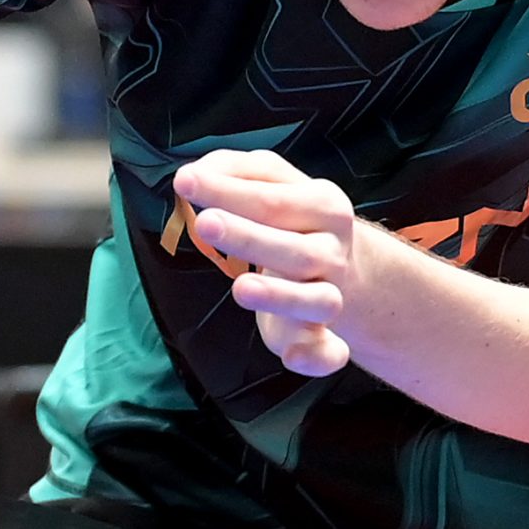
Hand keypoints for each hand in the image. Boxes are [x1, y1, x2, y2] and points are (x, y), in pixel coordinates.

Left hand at [174, 149, 358, 377]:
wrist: (343, 267)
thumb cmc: (293, 220)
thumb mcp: (274, 183)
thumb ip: (237, 170)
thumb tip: (199, 172)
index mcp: (323, 206)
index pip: (274, 197)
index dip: (229, 190)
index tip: (185, 181)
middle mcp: (331, 251)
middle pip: (294, 248)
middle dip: (249, 237)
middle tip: (206, 224)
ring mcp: (330, 295)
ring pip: (316, 299)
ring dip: (279, 295)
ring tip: (241, 287)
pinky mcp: (322, 337)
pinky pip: (330, 352)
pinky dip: (316, 358)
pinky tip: (293, 356)